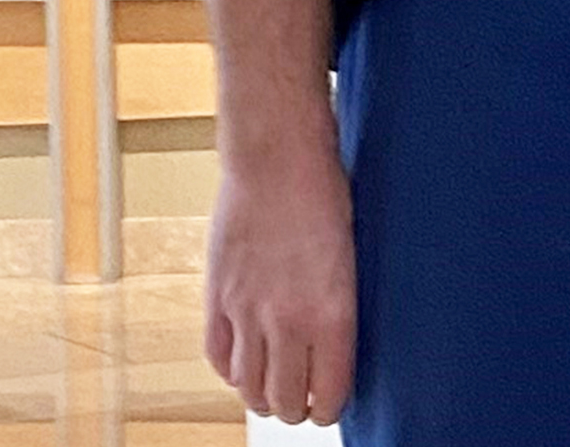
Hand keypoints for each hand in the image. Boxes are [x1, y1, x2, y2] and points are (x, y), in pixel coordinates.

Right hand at [204, 138, 356, 426]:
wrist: (278, 160)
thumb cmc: (328, 198)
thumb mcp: (353, 258)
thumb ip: (339, 308)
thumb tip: (334, 347)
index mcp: (332, 312)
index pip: (328, 391)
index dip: (330, 408)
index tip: (331, 408)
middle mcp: (287, 321)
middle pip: (285, 399)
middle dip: (297, 410)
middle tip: (304, 402)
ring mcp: (246, 311)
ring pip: (248, 387)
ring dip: (263, 396)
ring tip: (275, 390)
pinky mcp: (216, 298)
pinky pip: (218, 357)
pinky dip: (231, 371)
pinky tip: (244, 366)